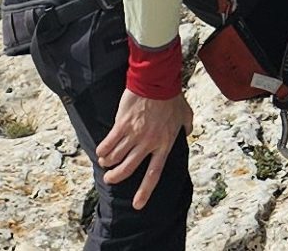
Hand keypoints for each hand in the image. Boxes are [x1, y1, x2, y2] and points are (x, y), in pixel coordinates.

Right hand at [97, 89, 192, 210]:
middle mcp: (148, 143)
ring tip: (106, 161)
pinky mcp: (122, 125)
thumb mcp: (185, 114)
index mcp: (164, 144)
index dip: (145, 191)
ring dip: (108, 162)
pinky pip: (108, 144)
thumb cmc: (172, 97)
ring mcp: (134, 135)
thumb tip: (186, 133)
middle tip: (110, 178)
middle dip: (116, 177)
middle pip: (127, 169)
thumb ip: (186, 126)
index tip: (137, 205)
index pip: (154, 173)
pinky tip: (100, 151)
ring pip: (115, 158)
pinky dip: (102, 150)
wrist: (158, 81)